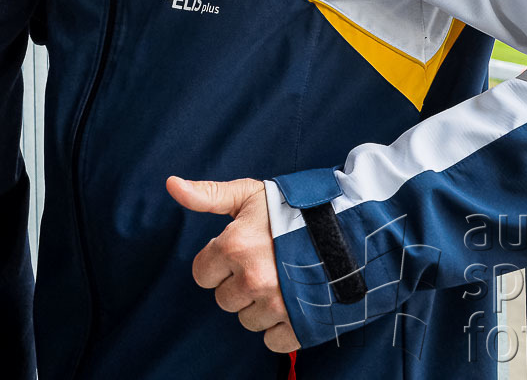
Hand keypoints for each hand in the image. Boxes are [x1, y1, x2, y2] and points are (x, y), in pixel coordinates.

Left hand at [167, 175, 299, 352]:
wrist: (355, 230)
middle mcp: (251, 278)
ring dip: (260, 307)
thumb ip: (209, 195)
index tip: (239, 253)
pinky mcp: (301, 325)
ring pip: (247, 320)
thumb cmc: (298, 210)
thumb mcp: (250, 194)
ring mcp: (277, 304)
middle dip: (239, 284)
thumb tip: (172, 185)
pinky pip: (273, 341)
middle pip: (224, 300)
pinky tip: (294, 303)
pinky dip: (282, 329)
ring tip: (283, 281)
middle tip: (265, 265)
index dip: (218, 264)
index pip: (201, 274)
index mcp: (234, 246)